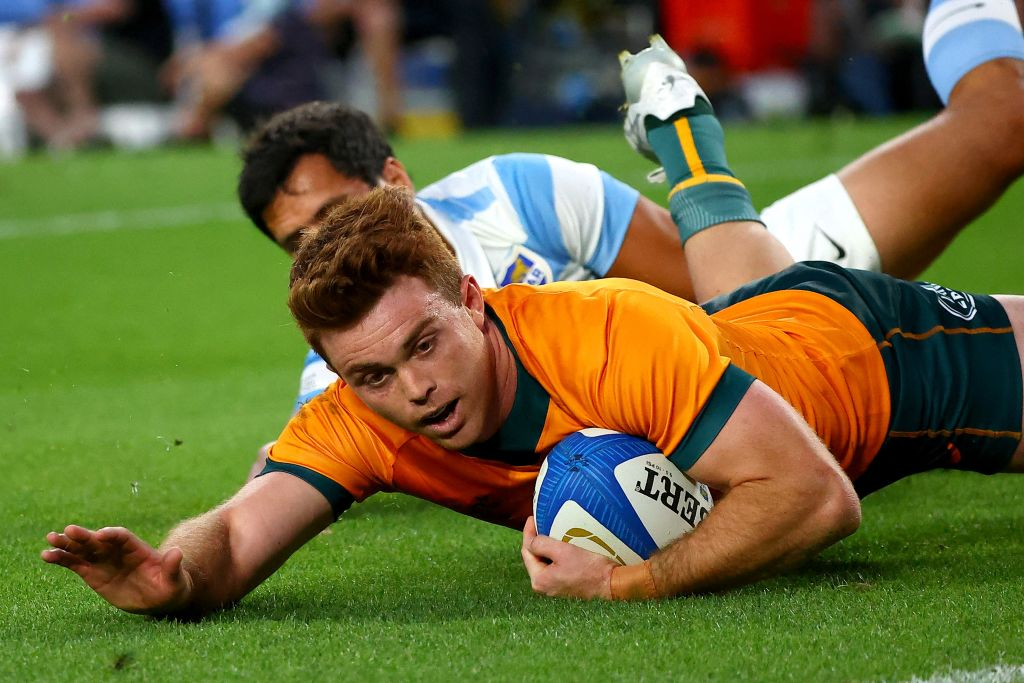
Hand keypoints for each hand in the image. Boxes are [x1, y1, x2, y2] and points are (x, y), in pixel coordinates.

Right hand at [41, 525, 190, 614]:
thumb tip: (177, 552)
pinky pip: (75, 564)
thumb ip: (172, 566)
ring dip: (67, 544)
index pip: (123, 537)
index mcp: (137, 548)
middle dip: (84, 536)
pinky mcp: (92, 573)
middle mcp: (117, 551)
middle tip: (67, 531)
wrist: (159, 597)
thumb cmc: (170, 586)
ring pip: (83, 549)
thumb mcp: (175, 579)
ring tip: (50, 539)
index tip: (101, 535)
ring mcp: (103, 560)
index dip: (112, 535)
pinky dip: (61, 559)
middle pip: (99, 540)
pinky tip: (46, 555)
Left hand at [520, 516, 615, 599]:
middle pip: (534, 557)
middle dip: (536, 540)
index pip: (526, 551)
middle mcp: (544, 586)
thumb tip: (531, 540)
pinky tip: (561, 544)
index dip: (528, 532)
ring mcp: (555, 586)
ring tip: (549, 531)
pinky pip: (554, 566)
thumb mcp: (562, 551)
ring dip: (546, 547)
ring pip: (544, 561)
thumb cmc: (589, 568)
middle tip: (540, 523)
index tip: (532, 518)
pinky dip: (555, 554)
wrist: (612, 583)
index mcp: (539, 580)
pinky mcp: (565, 584)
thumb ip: (542, 544)